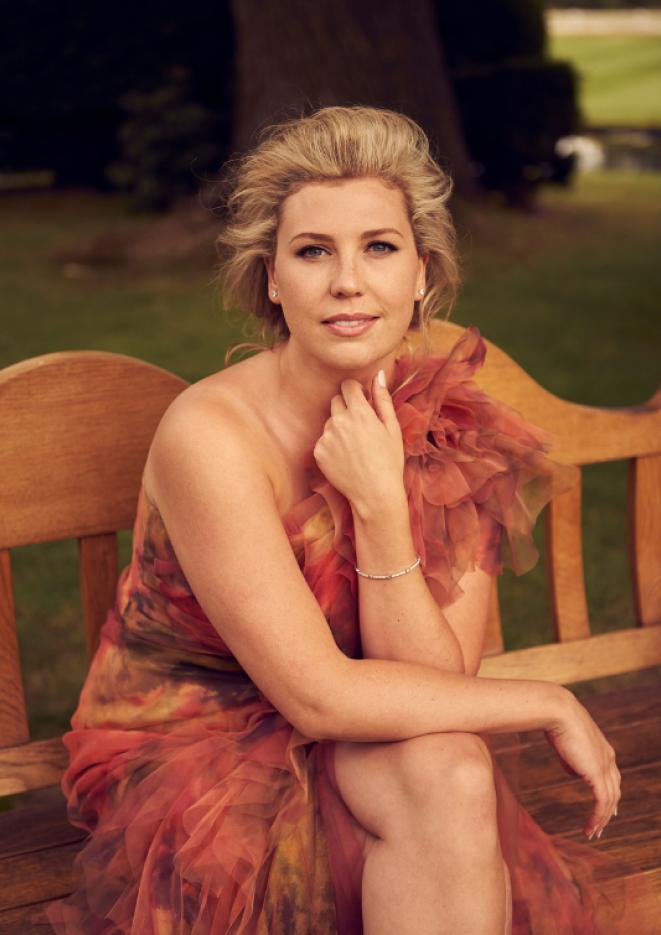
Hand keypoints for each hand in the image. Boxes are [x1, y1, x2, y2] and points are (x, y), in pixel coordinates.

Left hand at [313, 370, 405, 513]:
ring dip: (339, 427)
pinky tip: (346, 458)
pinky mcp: (318, 452)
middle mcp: (339, 421)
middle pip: (336, 401)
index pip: (348, 385)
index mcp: (360, 412)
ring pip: (330, 422)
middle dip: (347, 408)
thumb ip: (383, 399)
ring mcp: (326, 437)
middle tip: (360, 428)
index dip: (356, 391)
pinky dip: (332, 445)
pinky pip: (323, 440)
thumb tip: (379, 374)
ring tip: (355, 448)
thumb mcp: (392, 428)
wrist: (375, 494)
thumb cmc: (389, 461)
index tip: (362, 400)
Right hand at [544, 692, 620, 839]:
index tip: (606, 808)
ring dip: (601, 819)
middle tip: (600, 826)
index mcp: (603, 749)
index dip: (609, 794)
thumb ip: (572, 758)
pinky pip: (601, 802)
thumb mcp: (566, 741)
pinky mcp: (597, 773)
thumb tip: (573, 771)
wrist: (558, 711)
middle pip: (614, 791)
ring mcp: (605, 766)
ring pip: (609, 800)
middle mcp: (608, 759)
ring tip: (592, 832)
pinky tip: (588, 827)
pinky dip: (597, 817)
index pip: (612, 777)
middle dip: (608, 810)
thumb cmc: (556, 720)